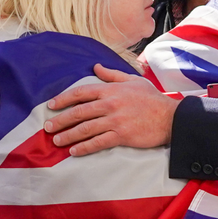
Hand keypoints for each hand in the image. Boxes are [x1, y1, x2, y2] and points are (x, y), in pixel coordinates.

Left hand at [45, 63, 177, 155]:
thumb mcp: (133, 80)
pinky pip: (98, 142)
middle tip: (48, 127)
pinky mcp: (122, 136)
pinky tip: (74, 151)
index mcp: (111, 90)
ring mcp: (115, 121)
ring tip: (57, 141)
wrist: (170, 117)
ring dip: (68, 135)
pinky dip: (84, 147)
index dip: (64, 99)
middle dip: (61, 120)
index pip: (81, 92)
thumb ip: (112, 75)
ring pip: (85, 129)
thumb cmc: (152, 99)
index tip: (52, 105)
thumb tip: (95, 67)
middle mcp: (110, 104)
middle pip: (79, 112)